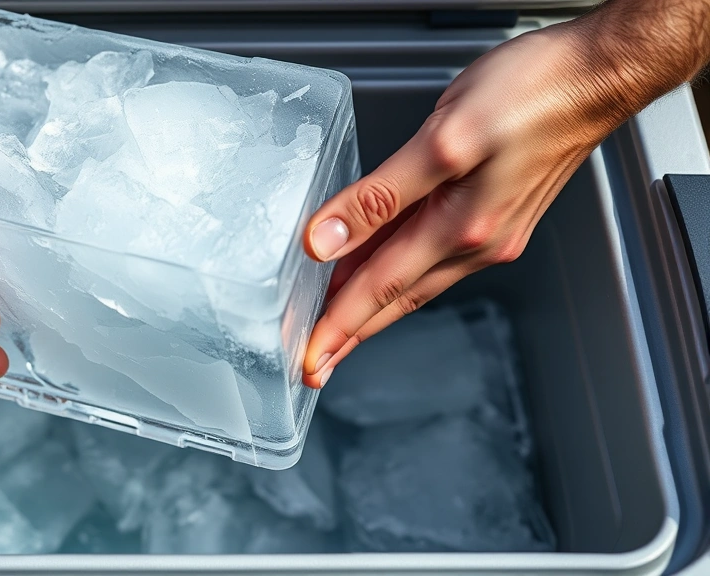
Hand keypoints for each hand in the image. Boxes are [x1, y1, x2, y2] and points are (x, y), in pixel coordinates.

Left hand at [300, 0, 709, 387]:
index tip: (307, 357)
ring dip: (372, 309)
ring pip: (414, 282)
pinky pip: (433, 259)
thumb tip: (325, 239)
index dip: (338, 324)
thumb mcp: (443, 136)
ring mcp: (489, 233)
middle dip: (350, 334)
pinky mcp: (494, 216)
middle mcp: (477, 243)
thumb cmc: (532, 92)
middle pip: (395, 299)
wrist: (597, 76)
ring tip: (336, 329)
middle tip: (315, 367)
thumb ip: (381, 194)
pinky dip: (399, 275)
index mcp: (461, 228)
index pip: (378, 288)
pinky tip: (381, 273)